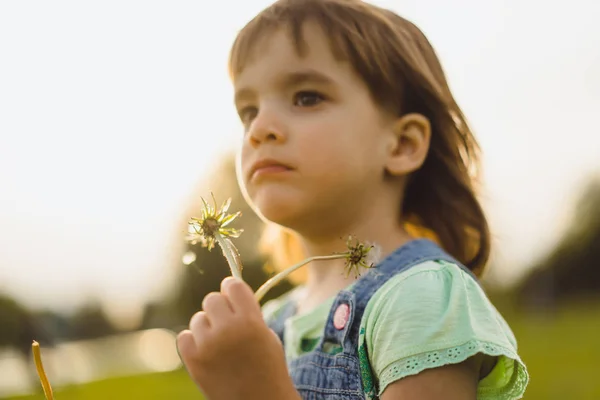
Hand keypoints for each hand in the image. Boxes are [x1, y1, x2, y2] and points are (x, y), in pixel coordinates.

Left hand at [177, 277, 299, 399]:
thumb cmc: (268, 367)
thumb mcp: (267, 334)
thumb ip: (248, 313)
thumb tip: (228, 295)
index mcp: (250, 321)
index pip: (232, 285)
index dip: (232, 290)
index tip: (233, 297)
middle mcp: (227, 330)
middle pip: (211, 299)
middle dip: (219, 309)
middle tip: (227, 323)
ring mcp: (208, 346)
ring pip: (197, 318)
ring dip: (207, 326)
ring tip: (221, 344)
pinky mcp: (193, 361)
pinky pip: (184, 337)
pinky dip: (194, 342)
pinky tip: (207, 352)